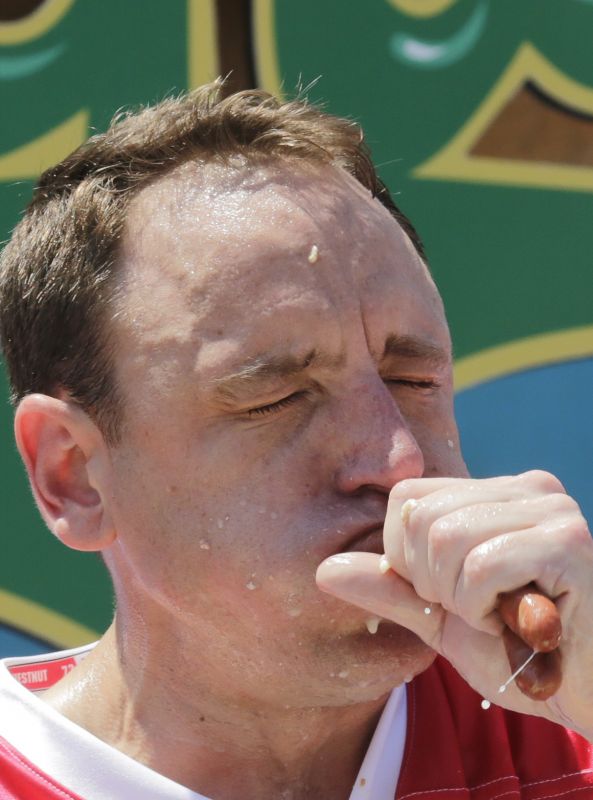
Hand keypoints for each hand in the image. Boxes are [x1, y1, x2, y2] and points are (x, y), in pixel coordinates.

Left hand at [316, 471, 592, 738]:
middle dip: (433, 582)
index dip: (407, 558)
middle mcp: (526, 488)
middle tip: (482, 609)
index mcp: (495, 494)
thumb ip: (388, 587)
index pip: (406, 499)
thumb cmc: (519, 652)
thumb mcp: (440, 617)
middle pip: (419, 517)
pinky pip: (480, 567)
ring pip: (445, 539)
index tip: (450, 594)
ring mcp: (550, 509)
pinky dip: (484, 609)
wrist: (588, 695)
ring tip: (503, 615)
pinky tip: (521, 622)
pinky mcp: (567, 542)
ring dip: (461, 600)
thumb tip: (321, 570)